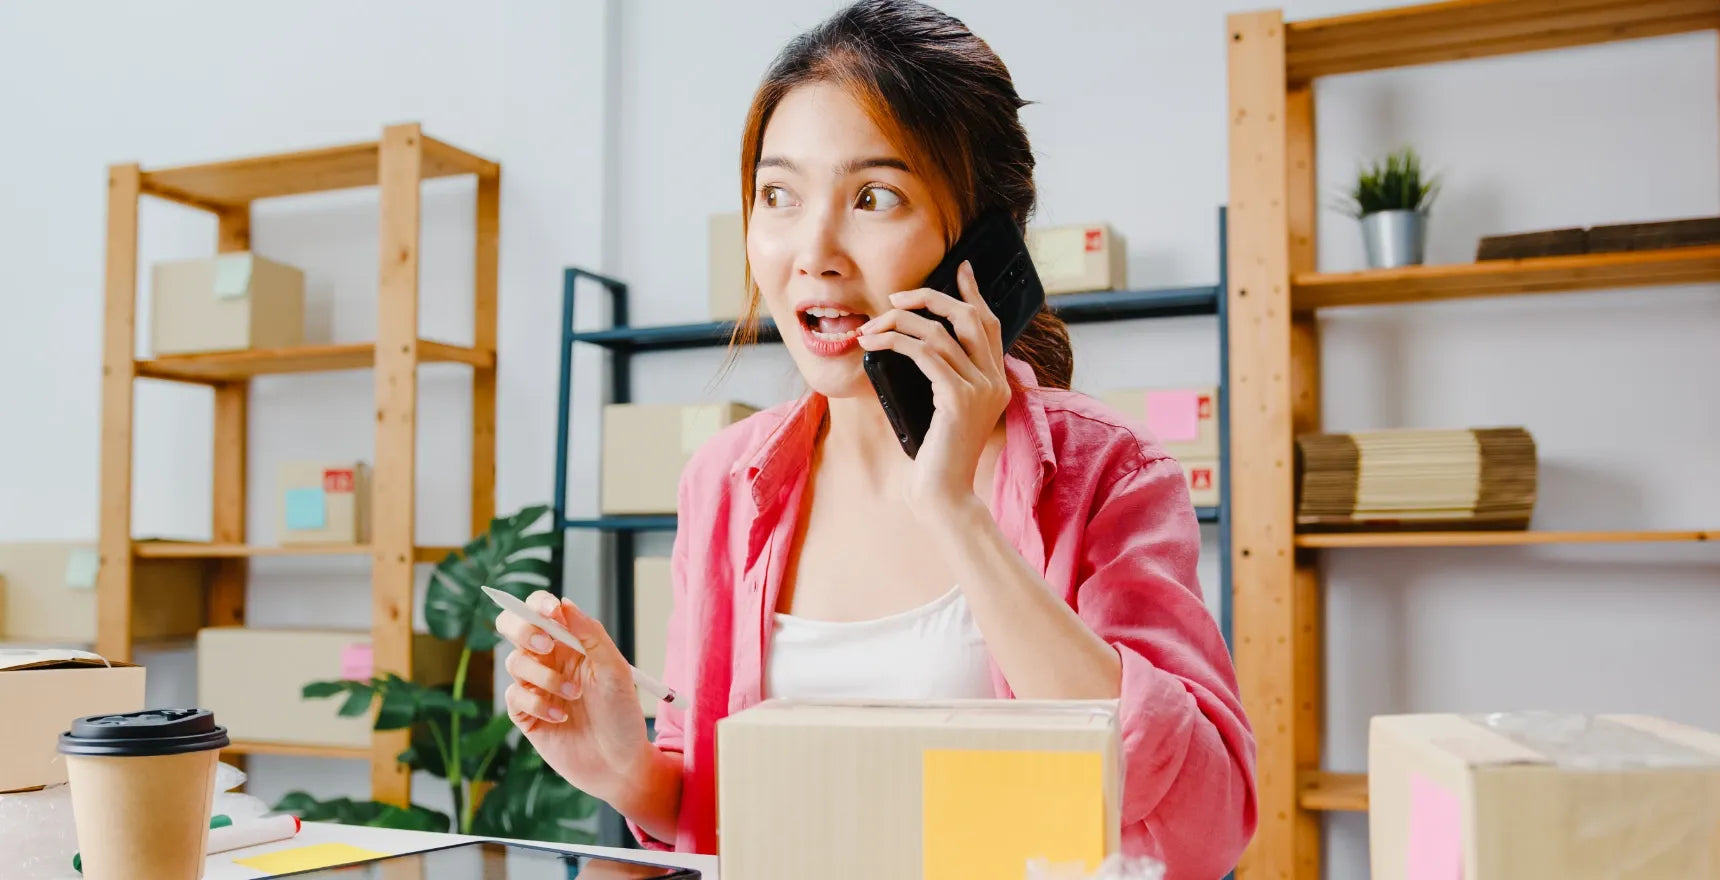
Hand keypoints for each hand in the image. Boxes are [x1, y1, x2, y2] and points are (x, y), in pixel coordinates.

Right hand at [496, 591, 652, 804]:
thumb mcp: (616, 671)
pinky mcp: (526, 714)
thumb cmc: (623, 715)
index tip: (551, 611)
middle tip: (547, 647)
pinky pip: (514, 696)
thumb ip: (591, 636)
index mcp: (571, 642)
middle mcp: (549, 660)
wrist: (619, 764)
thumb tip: (564, 604)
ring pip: (515, 662)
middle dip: (524, 630)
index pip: (542, 610)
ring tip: (574, 696)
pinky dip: (536, 703)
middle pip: (514, 627)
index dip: (539, 604)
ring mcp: (535, 686)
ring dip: (545, 677)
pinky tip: (560, 717)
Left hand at [857, 260, 1009, 508]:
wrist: (943, 497)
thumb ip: (943, 380)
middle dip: (930, 299)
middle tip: (895, 297)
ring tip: (870, 327)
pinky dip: (896, 342)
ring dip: (899, 323)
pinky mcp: (960, 399)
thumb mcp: (943, 412)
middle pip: (969, 317)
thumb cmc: (936, 459)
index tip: (960, 268)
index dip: (973, 293)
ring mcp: (982, 389)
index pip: (990, 324)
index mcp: (997, 382)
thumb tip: (915, 345)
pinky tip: (874, 344)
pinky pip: (926, 354)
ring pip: (942, 333)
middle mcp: (996, 381)